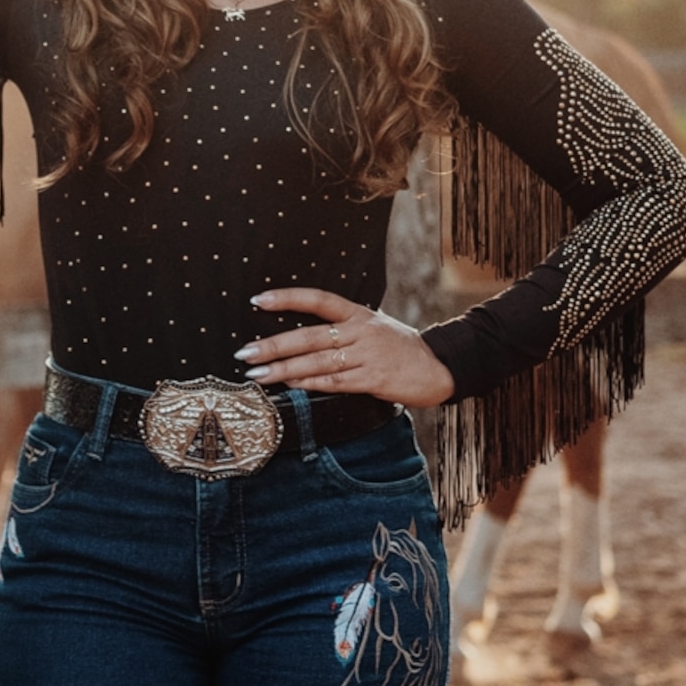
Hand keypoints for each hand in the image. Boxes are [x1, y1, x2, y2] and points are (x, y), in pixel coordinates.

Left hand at [239, 287, 455, 411]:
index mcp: (359, 314)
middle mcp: (361, 331)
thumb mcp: (375, 327)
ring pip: (317, 362)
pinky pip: (335, 382)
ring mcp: (367, 355)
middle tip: (245, 352)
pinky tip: (290, 387)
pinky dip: (310, 385)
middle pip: (310, 336)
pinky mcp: (373, 379)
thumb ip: (343, 329)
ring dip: (284, 369)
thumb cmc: (402, 349)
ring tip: (258, 374)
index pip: (318, 299)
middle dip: (274, 345)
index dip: (288, 298)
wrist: (440, 368)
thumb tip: (303, 336)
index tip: (258, 301)